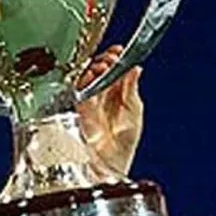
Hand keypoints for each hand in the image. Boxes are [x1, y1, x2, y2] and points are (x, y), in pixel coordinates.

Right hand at [76, 45, 142, 174]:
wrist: (112, 164)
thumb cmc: (123, 145)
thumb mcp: (134, 112)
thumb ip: (132, 89)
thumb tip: (135, 69)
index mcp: (116, 94)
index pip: (114, 69)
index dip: (116, 58)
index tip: (120, 51)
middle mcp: (102, 96)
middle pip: (99, 70)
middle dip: (105, 60)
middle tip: (112, 58)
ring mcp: (90, 102)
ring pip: (88, 77)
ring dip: (96, 67)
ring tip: (105, 65)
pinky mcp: (80, 110)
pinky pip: (79, 90)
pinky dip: (85, 81)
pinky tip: (93, 76)